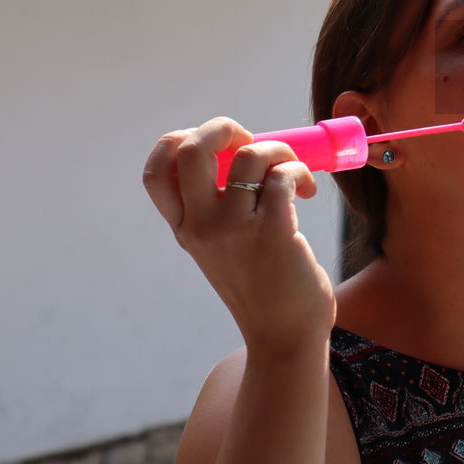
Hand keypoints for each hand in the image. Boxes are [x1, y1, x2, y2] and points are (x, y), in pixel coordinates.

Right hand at [143, 117, 336, 355]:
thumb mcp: (221, 249)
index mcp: (185, 228)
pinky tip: (306, 190)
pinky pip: (283, 175)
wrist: (284, 336)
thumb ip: (217, 210)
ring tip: (293, 171)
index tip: (215, 146)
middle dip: (224, 127)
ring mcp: (235, 229)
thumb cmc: (263, 285)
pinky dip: (299, 171)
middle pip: (190, 148)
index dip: (179, 141)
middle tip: (251, 142)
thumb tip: (242, 153)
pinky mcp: (273, 232)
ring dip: (280, 150)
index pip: (156, 172)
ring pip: (250, 154)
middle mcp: (201, 226)